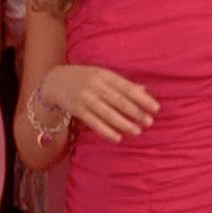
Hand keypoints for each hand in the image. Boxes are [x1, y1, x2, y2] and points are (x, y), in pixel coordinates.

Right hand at [42, 65, 158, 141]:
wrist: (55, 81)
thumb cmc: (85, 78)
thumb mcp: (103, 75)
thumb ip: (122, 83)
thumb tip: (144, 90)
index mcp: (105, 75)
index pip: (127, 88)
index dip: (143, 99)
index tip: (156, 108)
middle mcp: (95, 85)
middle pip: (119, 101)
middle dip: (136, 112)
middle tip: (149, 122)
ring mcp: (85, 97)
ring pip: (108, 113)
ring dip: (124, 124)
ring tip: (137, 131)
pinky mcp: (77, 109)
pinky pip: (94, 123)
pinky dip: (106, 131)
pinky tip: (118, 138)